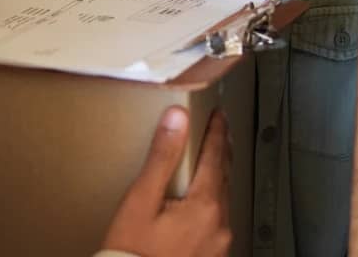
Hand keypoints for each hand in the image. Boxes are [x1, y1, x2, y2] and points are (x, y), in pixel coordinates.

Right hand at [102, 107, 231, 256]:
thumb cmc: (133, 249)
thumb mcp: (141, 199)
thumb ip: (162, 156)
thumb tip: (177, 117)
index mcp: (204, 206)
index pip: (215, 157)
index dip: (217, 132)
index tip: (219, 114)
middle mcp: (219, 226)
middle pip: (224, 177)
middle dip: (222, 150)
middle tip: (222, 129)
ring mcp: (219, 245)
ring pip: (223, 199)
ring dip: (219, 174)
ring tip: (214, 156)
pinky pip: (218, 219)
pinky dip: (214, 198)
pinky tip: (205, 196)